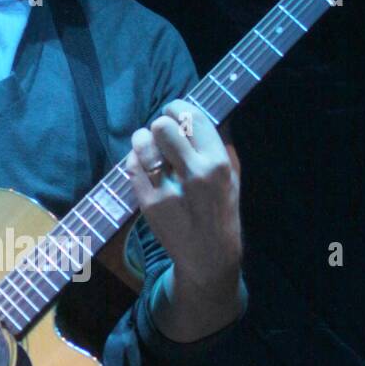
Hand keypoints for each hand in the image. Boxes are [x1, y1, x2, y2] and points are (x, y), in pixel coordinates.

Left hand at [126, 99, 242, 299]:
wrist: (208, 257)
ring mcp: (168, 189)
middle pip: (163, 126)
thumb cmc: (221, 212)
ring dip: (143, 140)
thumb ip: (219, 145)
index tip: (174, 113)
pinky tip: (144, 165)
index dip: (178, 109)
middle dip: (160, 125)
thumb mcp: (232, 177)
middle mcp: (194, 173)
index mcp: (219, 163)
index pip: (192, 117)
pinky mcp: (148, 203)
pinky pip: (131, 166)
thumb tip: (196, 114)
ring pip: (142, 144)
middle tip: (162, 134)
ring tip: (149, 146)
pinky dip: (135, 160)